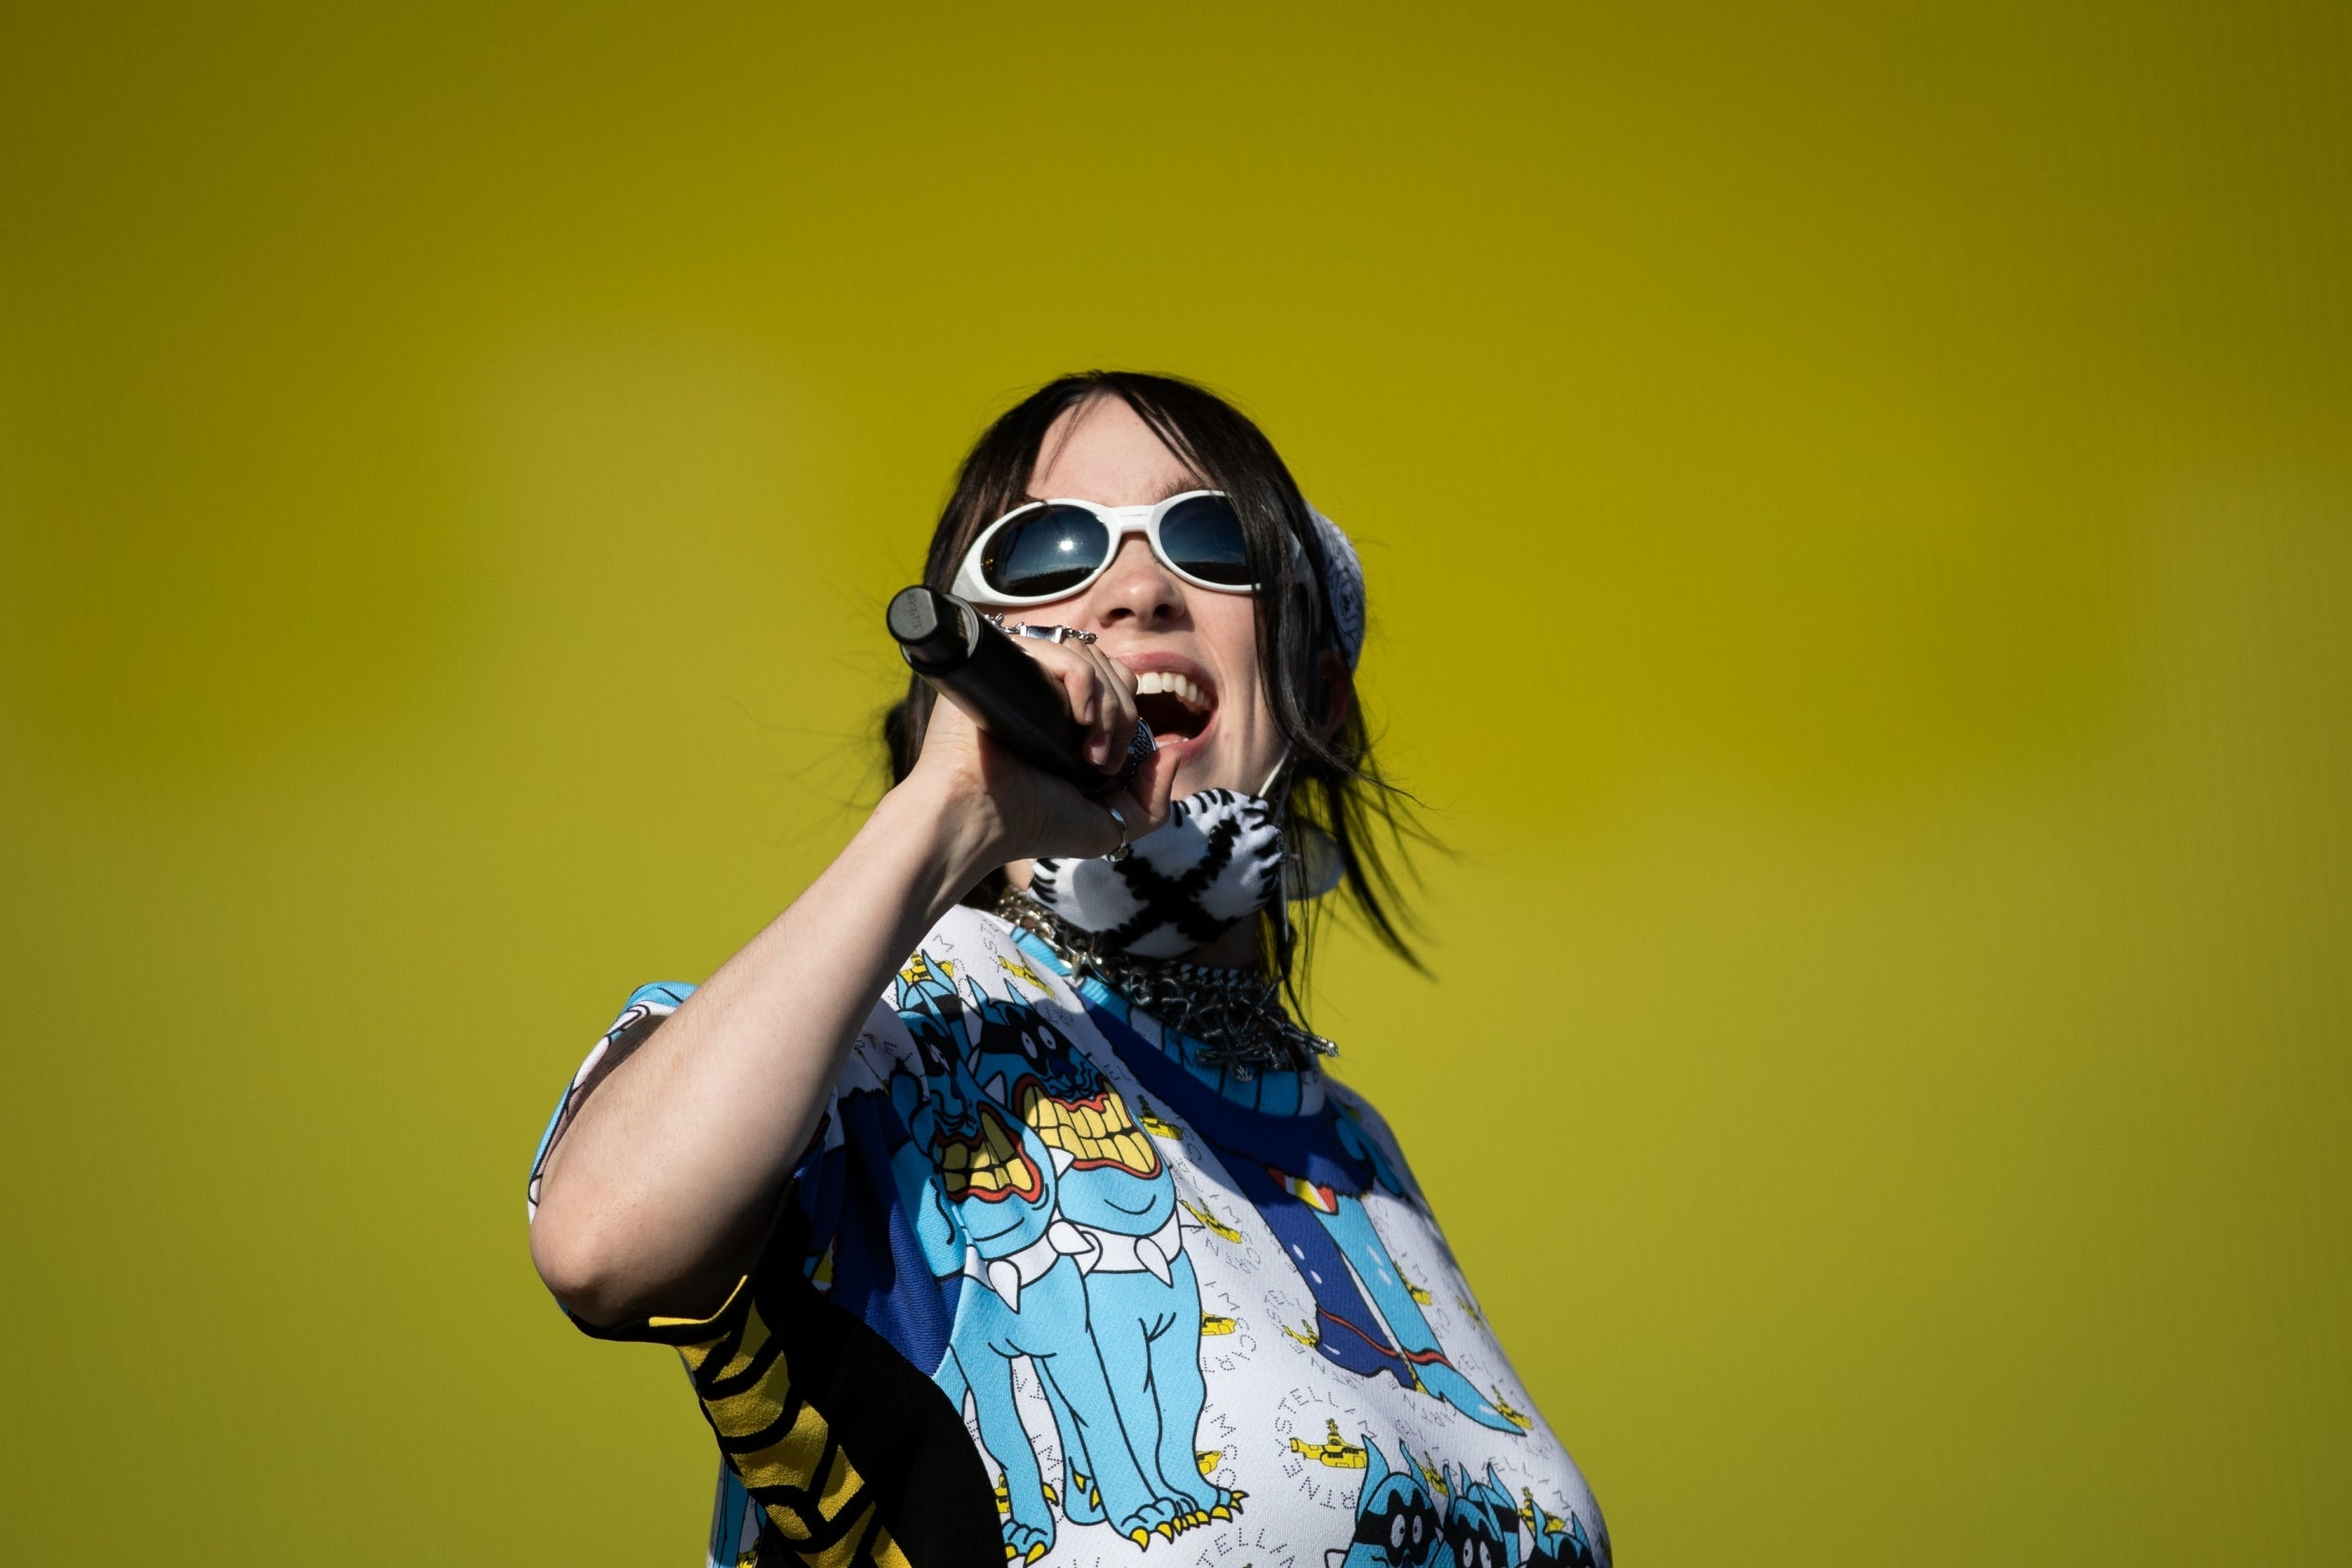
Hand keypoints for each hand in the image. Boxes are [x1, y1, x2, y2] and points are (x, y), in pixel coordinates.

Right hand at [906, 634, 1179, 868]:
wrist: (976, 819)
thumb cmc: (1029, 825)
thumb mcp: (1107, 827)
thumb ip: (1152, 803)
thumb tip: (1172, 751)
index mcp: (1069, 716)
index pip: (1117, 684)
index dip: (1129, 718)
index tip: (1111, 767)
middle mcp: (1047, 691)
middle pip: (1109, 667)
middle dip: (1122, 715)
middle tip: (1102, 763)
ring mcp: (1025, 675)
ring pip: (1088, 655)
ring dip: (1106, 703)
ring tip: (1088, 750)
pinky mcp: (1003, 664)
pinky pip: (1057, 650)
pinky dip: (1080, 681)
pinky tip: (1078, 717)